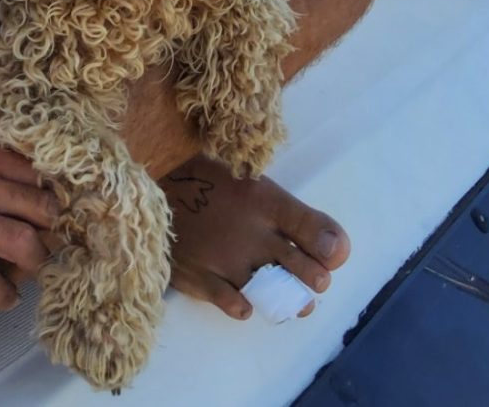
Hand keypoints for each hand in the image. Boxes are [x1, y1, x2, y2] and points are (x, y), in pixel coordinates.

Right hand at [0, 134, 58, 309]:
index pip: (31, 173)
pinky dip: (4, 294)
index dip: (46, 194)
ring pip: (22, 244)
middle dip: (49, 229)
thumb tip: (16, 168)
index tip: (48, 210)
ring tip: (32, 269)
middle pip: (36, 207)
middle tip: (47, 242)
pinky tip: (6, 299)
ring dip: (35, 261)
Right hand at [163, 159, 349, 319]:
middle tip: (312, 282)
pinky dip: (243, 307)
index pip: (314, 230)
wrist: (152, 182)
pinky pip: (232, 303)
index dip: (330, 248)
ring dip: (287, 301)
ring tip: (291, 302)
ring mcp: (228, 258)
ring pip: (273, 292)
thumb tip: (336, 247)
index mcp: (266, 201)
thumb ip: (291, 213)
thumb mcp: (252, 182)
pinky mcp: (201, 276)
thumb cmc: (208, 181)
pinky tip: (246, 304)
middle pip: (302, 268)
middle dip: (313, 279)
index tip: (330, 257)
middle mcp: (253, 233)